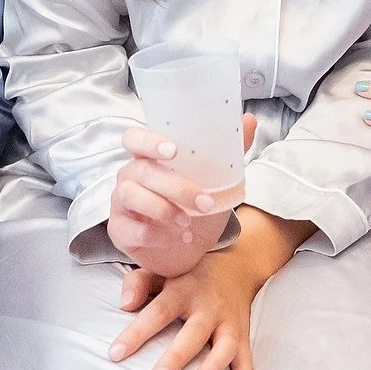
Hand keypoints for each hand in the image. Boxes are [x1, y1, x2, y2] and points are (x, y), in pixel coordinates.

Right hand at [108, 115, 258, 277]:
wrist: (188, 249)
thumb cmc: (195, 205)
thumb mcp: (216, 179)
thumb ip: (229, 151)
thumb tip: (249, 120)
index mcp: (148, 157)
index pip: (134, 138)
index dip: (148, 141)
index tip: (174, 150)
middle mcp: (130, 176)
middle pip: (142, 170)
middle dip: (175, 186)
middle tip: (205, 201)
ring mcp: (121, 203)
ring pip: (130, 195)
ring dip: (163, 209)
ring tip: (189, 221)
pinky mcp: (120, 231)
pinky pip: (132, 229)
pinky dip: (158, 235)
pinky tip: (180, 237)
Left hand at [109, 250, 260, 369]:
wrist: (236, 266)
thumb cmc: (188, 274)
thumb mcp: (162, 269)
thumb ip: (138, 282)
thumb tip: (125, 304)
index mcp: (184, 289)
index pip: (158, 311)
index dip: (137, 332)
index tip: (116, 354)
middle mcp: (208, 306)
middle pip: (193, 333)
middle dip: (176, 357)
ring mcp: (229, 322)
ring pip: (225, 346)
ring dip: (213, 366)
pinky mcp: (243, 335)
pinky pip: (247, 358)